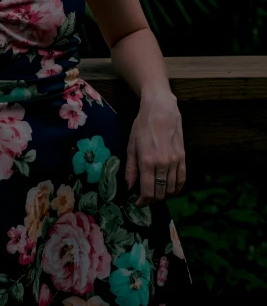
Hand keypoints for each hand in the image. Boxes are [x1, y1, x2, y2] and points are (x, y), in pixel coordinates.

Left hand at [125, 89, 185, 206]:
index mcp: (147, 161)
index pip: (148, 191)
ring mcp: (175, 161)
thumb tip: (129, 187)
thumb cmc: (142, 125)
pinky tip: (170, 189)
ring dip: (163, 194)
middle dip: (152, 199)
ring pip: (171, 188)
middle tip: (145, 198)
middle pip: (160, 193)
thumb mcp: (131, 145)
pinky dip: (177, 188)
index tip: (138, 203)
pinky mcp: (183, 157)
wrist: (161, 109)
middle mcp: (163, 163)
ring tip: (155, 192)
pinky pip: (182, 179)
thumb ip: (130, 168)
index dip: (142, 202)